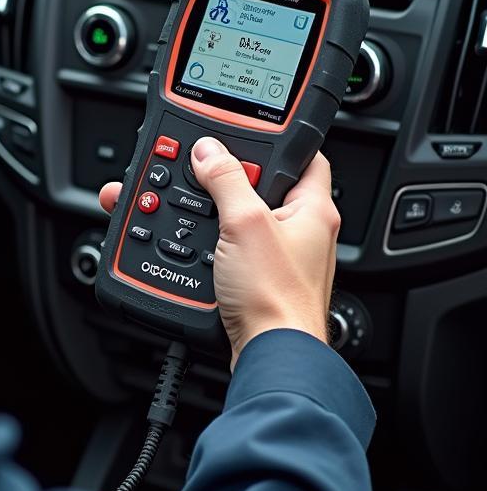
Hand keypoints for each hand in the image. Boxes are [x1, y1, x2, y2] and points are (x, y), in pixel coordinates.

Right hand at [99, 137, 339, 366]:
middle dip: (221, 179)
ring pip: (234, 218)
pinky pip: (224, 248)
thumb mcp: (245, 224)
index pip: (300, 156)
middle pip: (256, 187)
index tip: (237, 133)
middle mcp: (298, 232)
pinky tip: (182, 242)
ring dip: (204, 211)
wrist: (269, 356)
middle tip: (195, 172)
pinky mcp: (253, 280)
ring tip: (177, 204)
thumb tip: (207, 150)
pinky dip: (202, 241)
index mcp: (312, 209)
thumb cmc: (276, 299)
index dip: (270, 141)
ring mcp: (275, 257)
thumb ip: (226, 180)